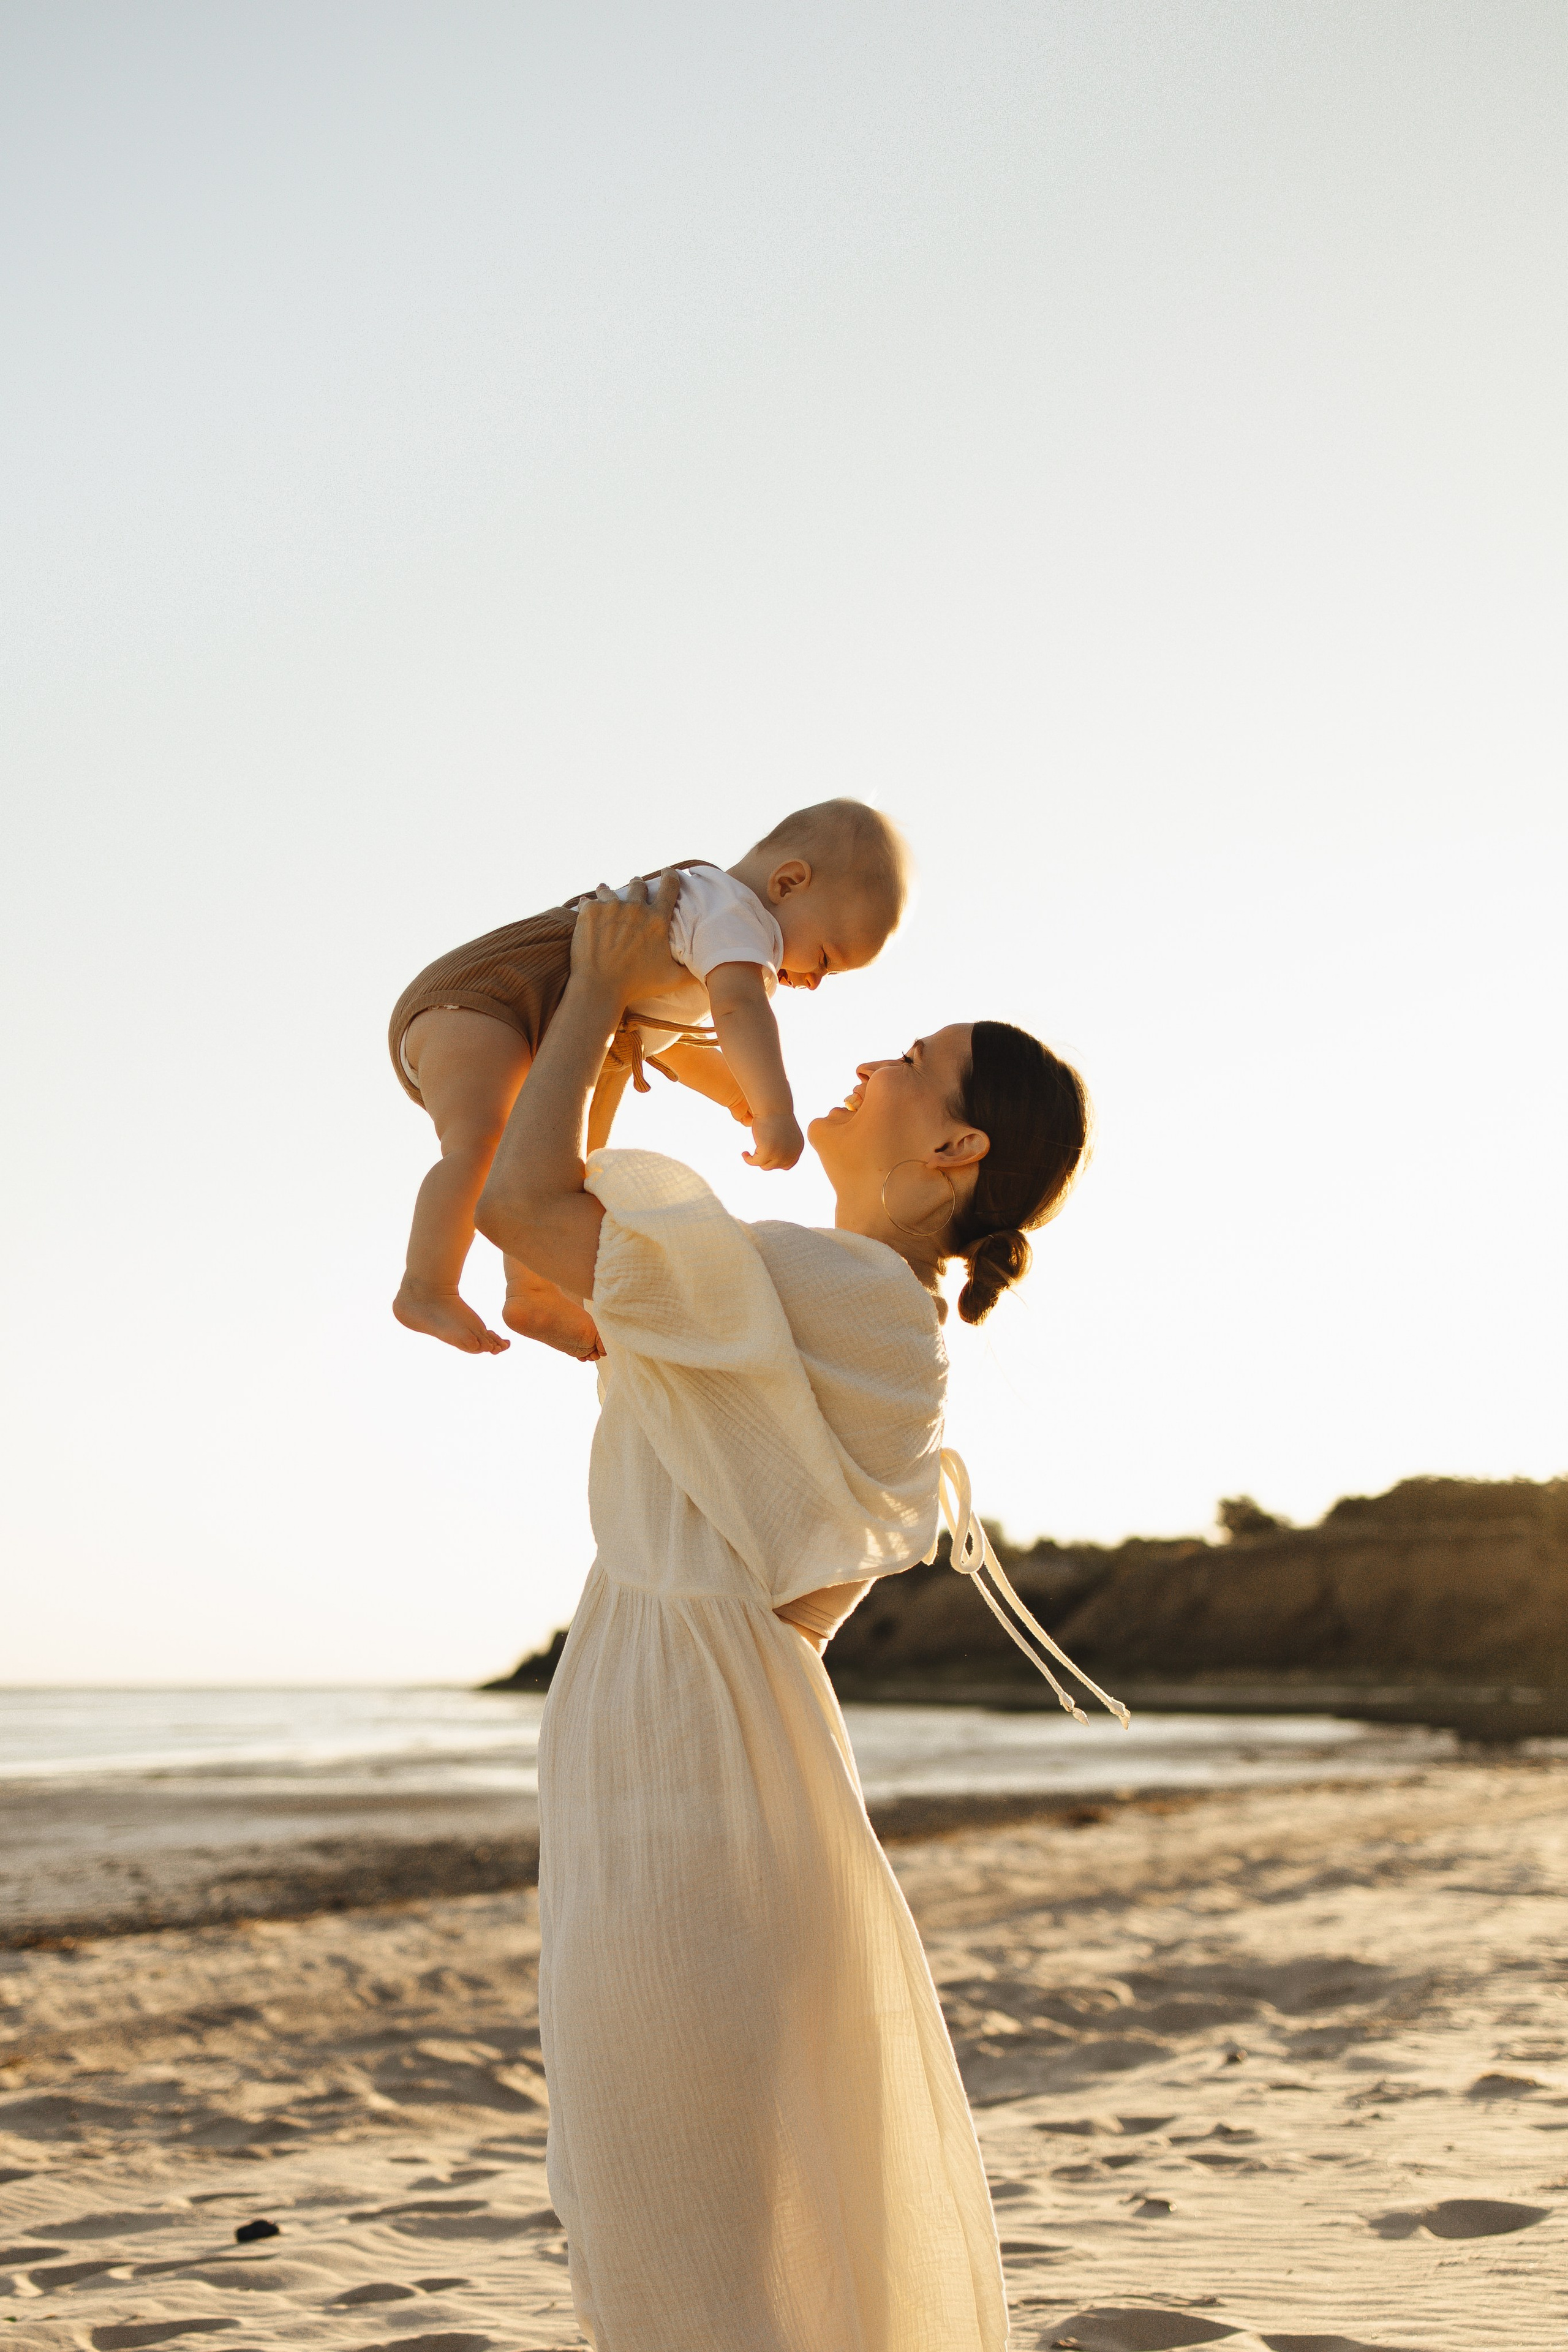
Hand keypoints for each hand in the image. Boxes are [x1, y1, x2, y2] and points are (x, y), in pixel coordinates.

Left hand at [569, 871, 684, 1009]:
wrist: (600, 988)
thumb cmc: (637, 985)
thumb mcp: (672, 979)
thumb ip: (692, 972)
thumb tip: (710, 969)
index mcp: (657, 919)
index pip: (669, 887)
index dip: (670, 876)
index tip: (668, 871)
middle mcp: (635, 907)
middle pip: (638, 885)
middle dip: (637, 885)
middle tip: (634, 886)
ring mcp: (610, 907)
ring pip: (609, 890)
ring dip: (609, 891)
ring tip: (605, 890)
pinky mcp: (589, 912)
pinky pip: (588, 901)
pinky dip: (587, 904)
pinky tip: (585, 906)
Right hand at [744, 1110, 804, 1169]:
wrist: (772, 1106)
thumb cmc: (776, 1115)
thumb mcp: (783, 1133)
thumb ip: (782, 1147)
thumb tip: (773, 1160)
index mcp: (798, 1148)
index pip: (787, 1164)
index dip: (775, 1161)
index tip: (765, 1155)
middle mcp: (792, 1153)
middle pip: (775, 1165)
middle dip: (765, 1160)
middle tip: (756, 1153)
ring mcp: (780, 1153)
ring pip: (765, 1166)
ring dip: (756, 1160)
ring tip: (749, 1154)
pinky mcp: (768, 1152)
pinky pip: (755, 1162)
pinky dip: (748, 1160)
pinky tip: (744, 1153)